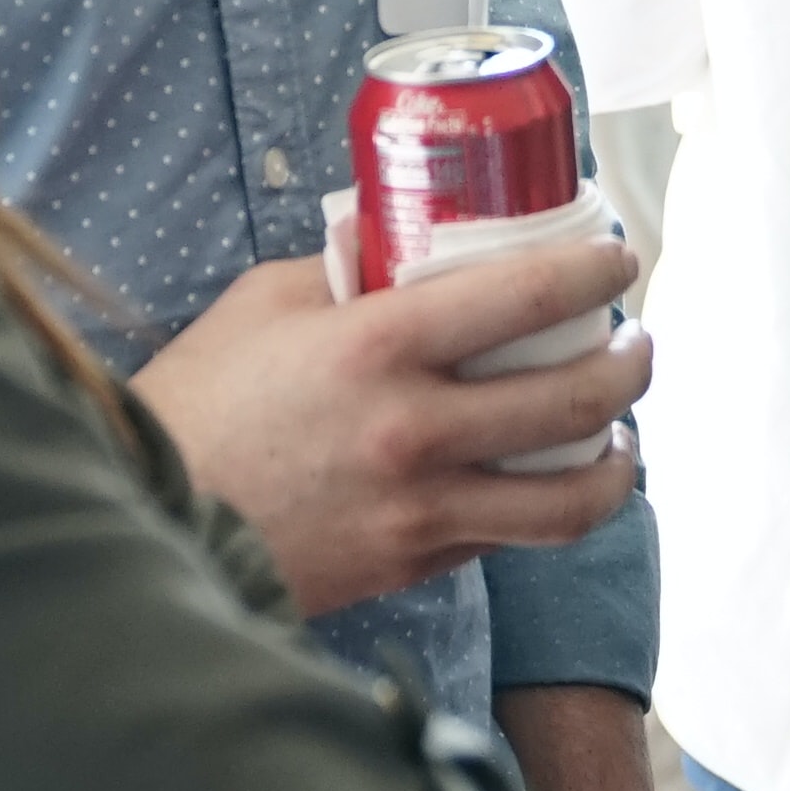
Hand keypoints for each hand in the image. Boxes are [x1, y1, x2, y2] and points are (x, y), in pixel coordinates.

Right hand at [127, 241, 645, 618]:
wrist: (153, 523)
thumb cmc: (202, 402)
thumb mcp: (264, 304)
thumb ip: (342, 265)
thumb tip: (397, 226)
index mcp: (378, 347)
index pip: (525, 294)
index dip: (593, 270)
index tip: (617, 256)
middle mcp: (415, 431)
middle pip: (573, 398)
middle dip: (630, 363)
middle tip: (636, 341)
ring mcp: (422, 510)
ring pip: (568, 499)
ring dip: (615, 459)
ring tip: (620, 431)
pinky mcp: (415, 564)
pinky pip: (507, 538)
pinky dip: (545, 507)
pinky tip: (549, 481)